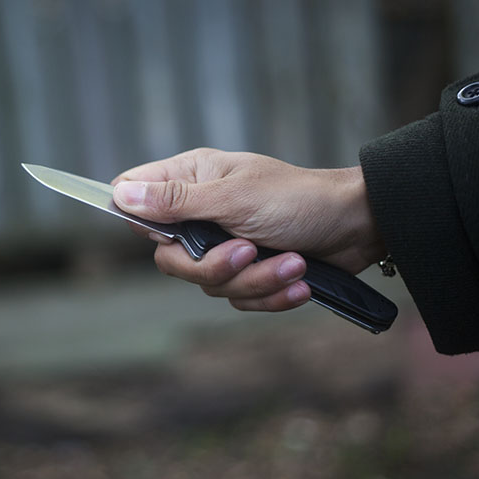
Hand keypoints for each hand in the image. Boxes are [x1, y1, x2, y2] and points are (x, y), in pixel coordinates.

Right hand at [112, 148, 385, 311]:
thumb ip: (175, 202)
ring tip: (293, 263)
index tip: (169, 234)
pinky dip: (271, 293)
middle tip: (247, 252)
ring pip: (210, 284)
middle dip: (213, 267)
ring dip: (256, 280)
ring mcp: (225, 244)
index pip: (137, 195)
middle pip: (171, 259)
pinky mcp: (250, 271)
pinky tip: (299, 281)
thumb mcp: (233, 199)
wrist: (357, 227)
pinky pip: (239, 299)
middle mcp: (202, 213)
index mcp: (193, 180)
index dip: (141, 220)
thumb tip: (121, 194)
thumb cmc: (298, 199)